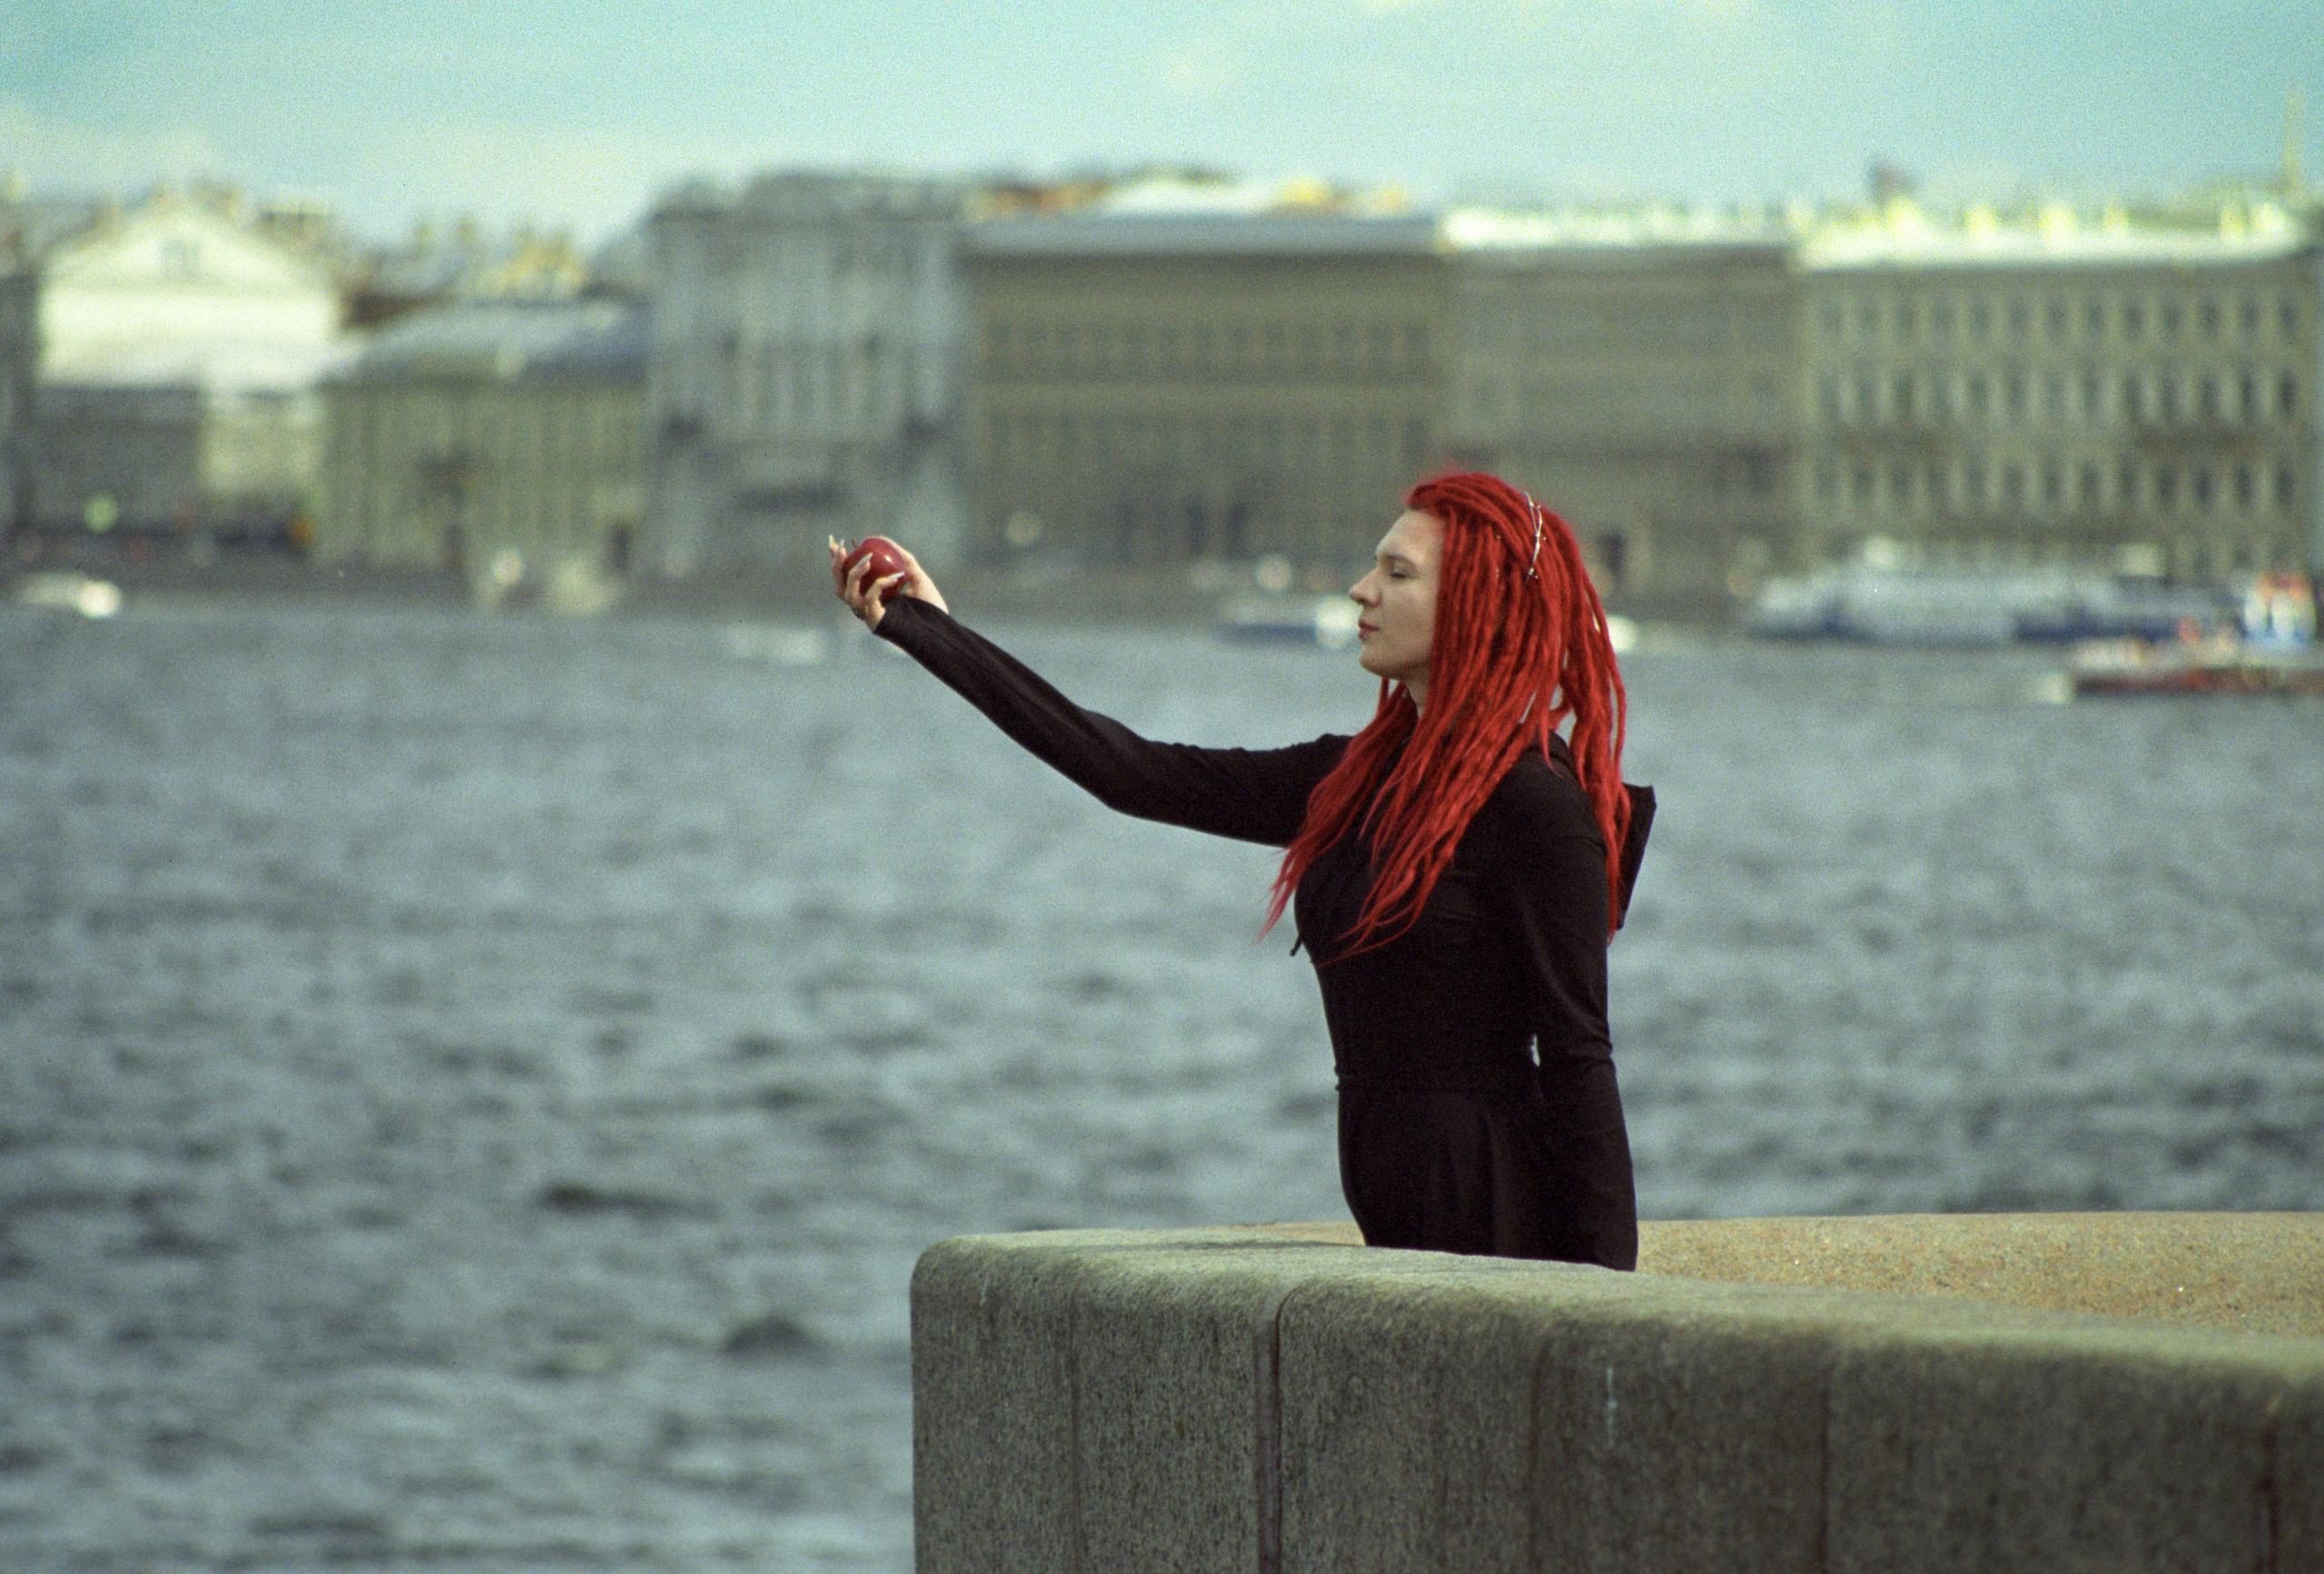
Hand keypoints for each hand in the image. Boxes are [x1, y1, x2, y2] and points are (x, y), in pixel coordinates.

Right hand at [829, 536, 948, 629]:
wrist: (943, 629)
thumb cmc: (931, 607)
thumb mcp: (917, 577)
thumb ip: (904, 560)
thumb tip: (886, 540)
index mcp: (873, 596)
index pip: (849, 579)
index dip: (838, 562)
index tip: (836, 543)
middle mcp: (867, 606)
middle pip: (840, 587)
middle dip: (837, 566)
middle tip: (842, 549)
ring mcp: (870, 615)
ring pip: (848, 594)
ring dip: (854, 573)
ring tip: (867, 560)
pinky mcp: (876, 621)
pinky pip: (870, 598)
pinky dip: (879, 584)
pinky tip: (894, 577)